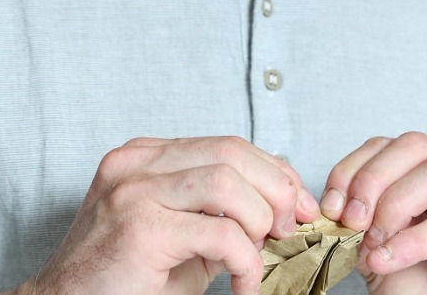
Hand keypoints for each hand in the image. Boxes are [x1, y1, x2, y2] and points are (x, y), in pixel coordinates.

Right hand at [10, 136, 318, 294]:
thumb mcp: (181, 233)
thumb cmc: (125, 277)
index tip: (300, 203)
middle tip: (291, 228)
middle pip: (232, 153)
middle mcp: (136, 165)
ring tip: (261, 255)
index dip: (274, 171)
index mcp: (146, 157)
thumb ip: (221, 211)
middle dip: (277, 189)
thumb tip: (285, 203)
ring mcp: (133, 193)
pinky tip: (244, 284)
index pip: (228, 145)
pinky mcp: (139, 229)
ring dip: (260, 222)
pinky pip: (219, 233)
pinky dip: (246, 262)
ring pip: (227, 183)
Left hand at [320, 132, 426, 294]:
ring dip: (394, 206)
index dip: (353, 168)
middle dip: (372, 180)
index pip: (390, 144)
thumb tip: (334, 203)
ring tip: (373, 243)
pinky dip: (412, 242)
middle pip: (415, 146)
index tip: (330, 206)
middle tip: (349, 220)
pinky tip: (388, 260)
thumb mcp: (383, 236)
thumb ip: (364, 213)